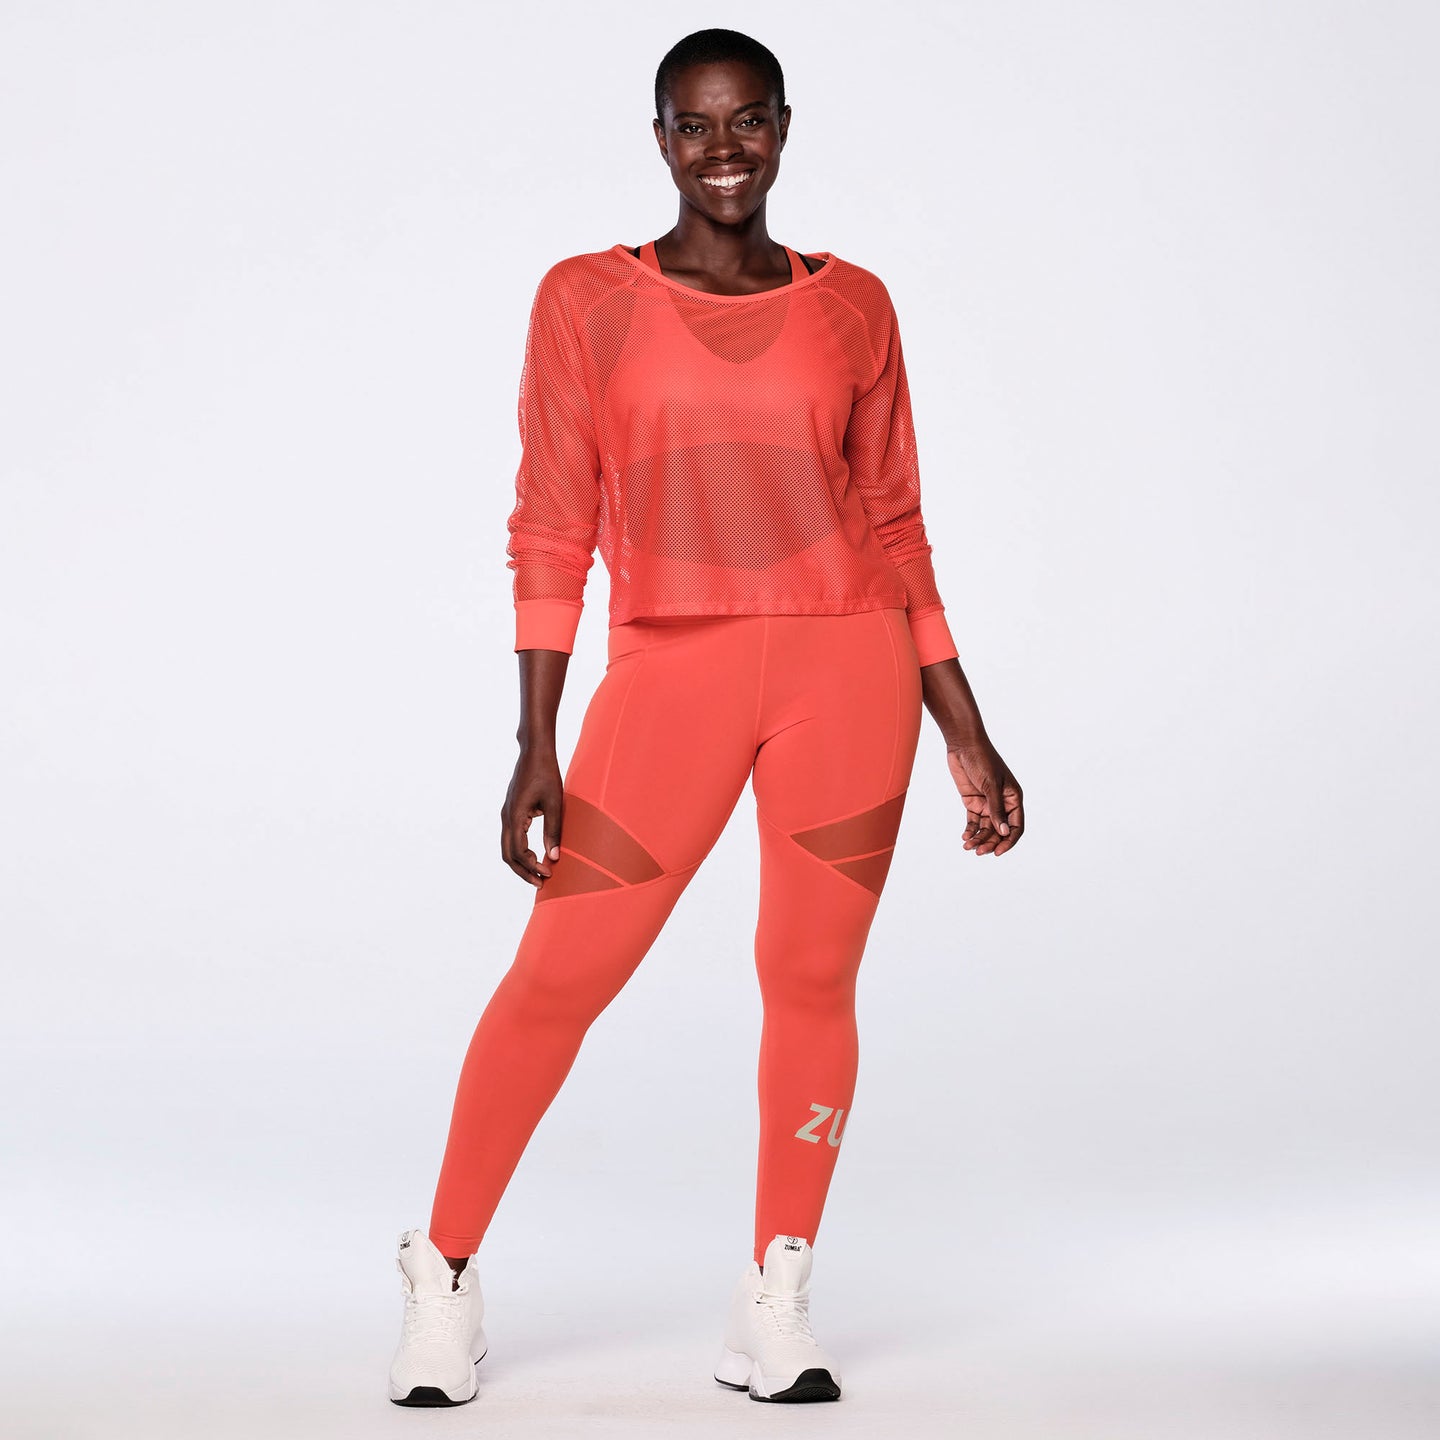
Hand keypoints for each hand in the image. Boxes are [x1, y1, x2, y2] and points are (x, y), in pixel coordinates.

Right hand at [501, 747, 564, 885]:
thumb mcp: (554, 802)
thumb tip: (554, 857)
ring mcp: (507, 814)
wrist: (535, 752)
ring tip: (539, 873)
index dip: (532, 866)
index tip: (548, 873)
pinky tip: (536, 855)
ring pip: (507, 848)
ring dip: (521, 863)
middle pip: (508, 855)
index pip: (518, 851)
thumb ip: (554, 830)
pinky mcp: (512, 811)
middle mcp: (507, 817)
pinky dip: (521, 851)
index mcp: (515, 816)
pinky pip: (511, 838)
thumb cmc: (547, 773)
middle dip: (523, 871)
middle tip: (541, 883)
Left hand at [946, 740, 1023, 855]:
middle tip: (979, 851)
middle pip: (999, 830)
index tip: (998, 852)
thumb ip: (996, 809)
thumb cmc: (983, 760)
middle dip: (990, 842)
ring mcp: (987, 803)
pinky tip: (965, 837)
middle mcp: (1002, 803)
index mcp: (1013, 798)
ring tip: (968, 846)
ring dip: (978, 838)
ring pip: (986, 828)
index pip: (1016, 826)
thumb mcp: (991, 785)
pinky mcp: (973, 802)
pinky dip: (970, 830)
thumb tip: (1004, 832)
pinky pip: (974, 821)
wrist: (964, 745)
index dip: (1009, 841)